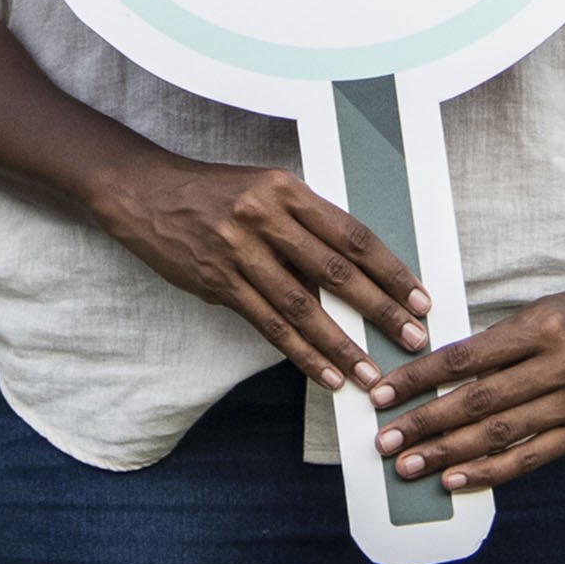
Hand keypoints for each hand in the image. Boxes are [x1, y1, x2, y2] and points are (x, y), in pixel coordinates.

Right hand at [81, 157, 428, 393]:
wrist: (144, 192)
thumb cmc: (213, 192)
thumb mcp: (263, 190)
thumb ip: (303, 226)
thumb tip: (353, 276)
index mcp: (286, 188)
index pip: (352, 234)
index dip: (391, 270)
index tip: (420, 298)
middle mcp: (265, 216)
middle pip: (336, 272)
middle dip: (381, 310)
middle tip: (414, 339)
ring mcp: (239, 251)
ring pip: (303, 307)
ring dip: (342, 345)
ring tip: (371, 373)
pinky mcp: (218, 282)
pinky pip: (268, 325)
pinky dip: (301, 354)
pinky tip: (325, 375)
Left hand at [364, 270, 564, 494]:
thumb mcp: (530, 315)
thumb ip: (486, 347)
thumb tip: (425, 382)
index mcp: (540, 328)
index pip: (464, 358)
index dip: (418, 379)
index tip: (381, 394)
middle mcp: (560, 366)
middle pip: (478, 400)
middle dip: (425, 423)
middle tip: (385, 441)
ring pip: (499, 433)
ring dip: (447, 453)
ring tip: (408, 465)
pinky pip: (529, 458)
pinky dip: (489, 472)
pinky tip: (455, 480)